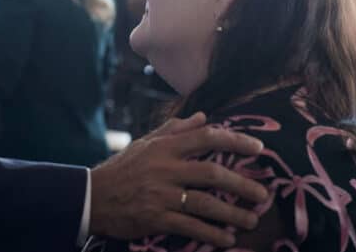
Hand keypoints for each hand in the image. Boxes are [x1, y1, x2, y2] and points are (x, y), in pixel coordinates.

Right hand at [89, 112, 268, 245]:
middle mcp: (164, 168)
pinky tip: (228, 238)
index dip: (235, 140)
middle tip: (263, 193)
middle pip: (212, 172)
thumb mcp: (144, 143)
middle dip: (242, 183)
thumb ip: (174, 129)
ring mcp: (160, 194)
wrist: (92, 197)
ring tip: (252, 219)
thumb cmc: (121, 169)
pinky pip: (191, 226)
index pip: (205, 137)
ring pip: (206, 202)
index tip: (258, 148)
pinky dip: (212, 233)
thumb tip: (202, 117)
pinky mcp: (156, 218)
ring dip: (233, 213)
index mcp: (163, 147)